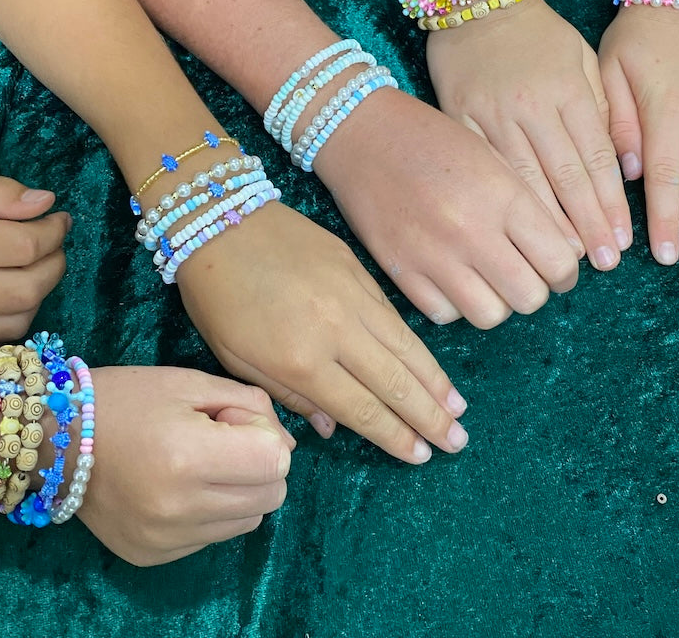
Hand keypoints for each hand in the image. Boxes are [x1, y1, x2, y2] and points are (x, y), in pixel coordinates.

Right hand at [0, 169, 69, 350]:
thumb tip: (46, 203)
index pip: (24, 246)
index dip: (53, 231)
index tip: (59, 219)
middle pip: (28, 289)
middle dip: (54, 263)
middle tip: (53, 243)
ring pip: (18, 321)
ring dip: (39, 293)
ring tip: (33, 266)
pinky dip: (14, 316)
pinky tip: (7, 290)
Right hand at [78, 367, 293, 566]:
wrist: (57, 437)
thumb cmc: (128, 399)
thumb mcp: (193, 383)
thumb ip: (251, 406)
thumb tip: (287, 447)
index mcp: (189, 457)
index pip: (276, 462)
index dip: (265, 436)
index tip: (232, 421)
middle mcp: (179, 508)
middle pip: (271, 495)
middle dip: (260, 464)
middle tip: (221, 440)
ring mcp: (165, 539)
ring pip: (249, 521)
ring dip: (241, 491)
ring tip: (201, 463)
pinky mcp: (153, 557)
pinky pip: (214, 537)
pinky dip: (212, 512)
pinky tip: (180, 486)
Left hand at [177, 202, 468, 464]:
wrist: (221, 222)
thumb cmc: (218, 299)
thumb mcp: (237, 360)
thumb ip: (289, 397)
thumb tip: (332, 427)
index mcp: (301, 360)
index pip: (362, 409)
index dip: (394, 436)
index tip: (421, 456)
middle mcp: (336, 331)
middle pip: (394, 382)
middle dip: (429, 416)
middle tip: (456, 443)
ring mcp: (353, 297)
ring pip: (405, 348)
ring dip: (435, 382)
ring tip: (459, 410)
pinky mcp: (359, 270)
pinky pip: (395, 316)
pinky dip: (418, 345)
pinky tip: (432, 363)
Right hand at [312, 85, 579, 327]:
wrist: (362, 133)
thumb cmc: (432, 139)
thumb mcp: (492, 157)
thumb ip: (529, 205)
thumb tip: (562, 254)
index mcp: (503, 196)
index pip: (559, 263)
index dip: (565, 274)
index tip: (555, 270)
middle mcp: (472, 230)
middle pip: (529, 297)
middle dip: (533, 291)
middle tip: (522, 275)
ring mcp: (433, 255)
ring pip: (489, 316)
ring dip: (495, 302)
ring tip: (486, 280)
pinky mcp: (399, 269)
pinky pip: (444, 314)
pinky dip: (454, 304)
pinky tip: (450, 279)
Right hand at [426, 0, 631, 269]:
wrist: (475, 0)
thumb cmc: (536, 33)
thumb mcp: (581, 57)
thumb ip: (605, 107)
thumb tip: (625, 163)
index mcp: (567, 90)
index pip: (597, 158)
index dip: (611, 204)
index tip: (622, 241)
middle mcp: (532, 106)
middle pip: (565, 176)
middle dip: (587, 224)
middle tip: (602, 262)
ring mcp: (491, 114)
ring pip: (524, 180)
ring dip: (547, 223)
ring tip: (564, 261)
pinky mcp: (458, 119)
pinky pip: (482, 167)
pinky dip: (499, 200)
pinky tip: (510, 230)